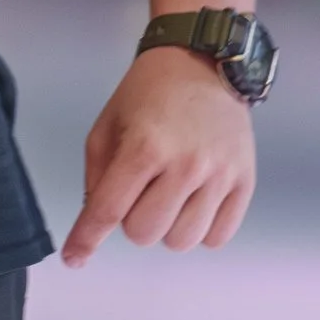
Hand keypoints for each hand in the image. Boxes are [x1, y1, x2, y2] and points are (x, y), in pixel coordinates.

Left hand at [64, 49, 255, 263]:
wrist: (203, 61)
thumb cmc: (150, 92)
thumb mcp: (107, 126)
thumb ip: (97, 177)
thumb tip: (96, 223)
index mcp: (144, 147)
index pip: (108, 211)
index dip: (86, 240)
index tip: (74, 258)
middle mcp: (186, 164)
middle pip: (145, 233)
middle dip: (132, 220)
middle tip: (139, 193)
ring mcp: (219, 175)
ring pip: (182, 241)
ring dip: (167, 227)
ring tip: (169, 197)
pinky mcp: (245, 180)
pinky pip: (218, 236)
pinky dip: (201, 229)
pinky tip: (194, 203)